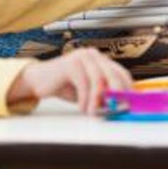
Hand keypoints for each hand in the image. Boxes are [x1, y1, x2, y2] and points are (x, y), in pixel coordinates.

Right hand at [9, 47, 132, 113]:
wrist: (38, 81)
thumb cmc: (65, 86)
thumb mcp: (88, 92)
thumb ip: (102, 96)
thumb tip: (118, 106)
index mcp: (101, 60)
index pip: (121, 73)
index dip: (127, 89)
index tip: (128, 104)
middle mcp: (94, 55)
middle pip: (114, 74)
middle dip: (116, 94)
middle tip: (115, 109)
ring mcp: (83, 57)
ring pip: (99, 79)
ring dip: (98, 99)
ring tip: (93, 112)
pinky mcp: (71, 63)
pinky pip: (84, 83)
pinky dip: (85, 98)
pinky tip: (82, 107)